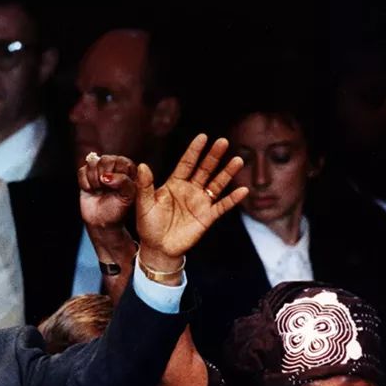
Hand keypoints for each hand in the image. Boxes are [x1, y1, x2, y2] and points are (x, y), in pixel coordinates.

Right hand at [79, 154, 137, 229]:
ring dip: (94, 181)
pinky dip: (85, 183)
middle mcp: (114, 166)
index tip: (117, 188)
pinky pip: (81, 171)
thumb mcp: (128, 196)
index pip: (121, 161)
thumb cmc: (118, 209)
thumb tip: (106, 176)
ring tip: (99, 190)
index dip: (117, 174)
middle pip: (105, 160)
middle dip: (104, 177)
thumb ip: (124, 182)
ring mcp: (99, 169)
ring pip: (92, 163)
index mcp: (128, 169)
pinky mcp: (85, 174)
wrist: (103, 221)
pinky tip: (91, 190)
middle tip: (106, 189)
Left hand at [136, 134, 247, 269]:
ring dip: (227, 173)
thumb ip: (145, 185)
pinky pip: (222, 206)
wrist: (157, 248)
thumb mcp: (144, 204)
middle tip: (223, 141)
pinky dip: (232, 199)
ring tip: (238, 160)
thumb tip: (142, 165)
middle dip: (214, 156)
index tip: (203, 136)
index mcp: (175, 184)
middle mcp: (190, 190)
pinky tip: (242, 190)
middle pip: (204, 169)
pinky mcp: (207, 217)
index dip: (194, 151)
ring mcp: (200, 203)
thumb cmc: (148, 225)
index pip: (187, 163)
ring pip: (216, 184)